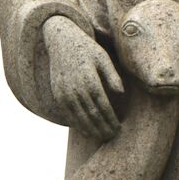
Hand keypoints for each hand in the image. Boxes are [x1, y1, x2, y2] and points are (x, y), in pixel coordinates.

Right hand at [41, 16, 123, 140]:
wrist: (61, 41)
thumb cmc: (87, 49)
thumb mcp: (103, 57)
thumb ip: (112, 75)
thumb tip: (121, 93)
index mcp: (90, 80)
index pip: (103, 107)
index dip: (111, 120)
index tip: (119, 129)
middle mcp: (76, 89)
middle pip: (92, 116)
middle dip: (102, 128)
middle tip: (112, 137)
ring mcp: (65, 93)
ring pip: (79, 118)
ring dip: (91, 130)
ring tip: (101, 138)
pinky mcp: (57, 94)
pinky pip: (68, 114)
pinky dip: (77, 125)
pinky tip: (86, 131)